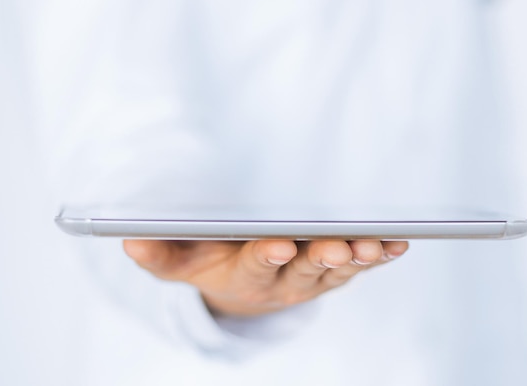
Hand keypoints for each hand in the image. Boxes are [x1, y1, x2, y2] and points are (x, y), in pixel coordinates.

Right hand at [123, 238, 407, 316]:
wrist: (245, 287)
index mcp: (247, 274)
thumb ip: (160, 253)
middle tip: (337, 245)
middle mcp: (284, 279)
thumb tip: (129, 239)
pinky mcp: (333, 269)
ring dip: (357, 257)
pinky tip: (397, 245)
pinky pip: (358, 264)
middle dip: (321, 258)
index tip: (278, 244)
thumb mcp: (183, 263)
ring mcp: (313, 276)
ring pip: (337, 269)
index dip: (267, 256)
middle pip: (306, 269)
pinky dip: (378, 256)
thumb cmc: (213, 265)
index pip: (256, 266)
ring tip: (374, 244)